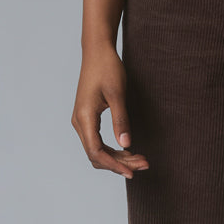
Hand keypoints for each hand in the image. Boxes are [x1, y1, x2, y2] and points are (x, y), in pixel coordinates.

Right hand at [72, 44, 149, 176]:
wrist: (97, 51)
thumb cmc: (108, 68)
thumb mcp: (117, 94)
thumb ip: (121, 120)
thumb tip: (126, 145)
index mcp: (84, 117)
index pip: (96, 152)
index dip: (114, 165)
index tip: (132, 172)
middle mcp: (79, 122)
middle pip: (96, 155)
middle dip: (120, 163)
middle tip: (144, 164)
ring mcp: (81, 121)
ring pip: (97, 150)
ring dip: (117, 158)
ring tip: (140, 160)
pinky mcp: (87, 118)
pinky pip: (97, 142)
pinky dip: (112, 149)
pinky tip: (128, 150)